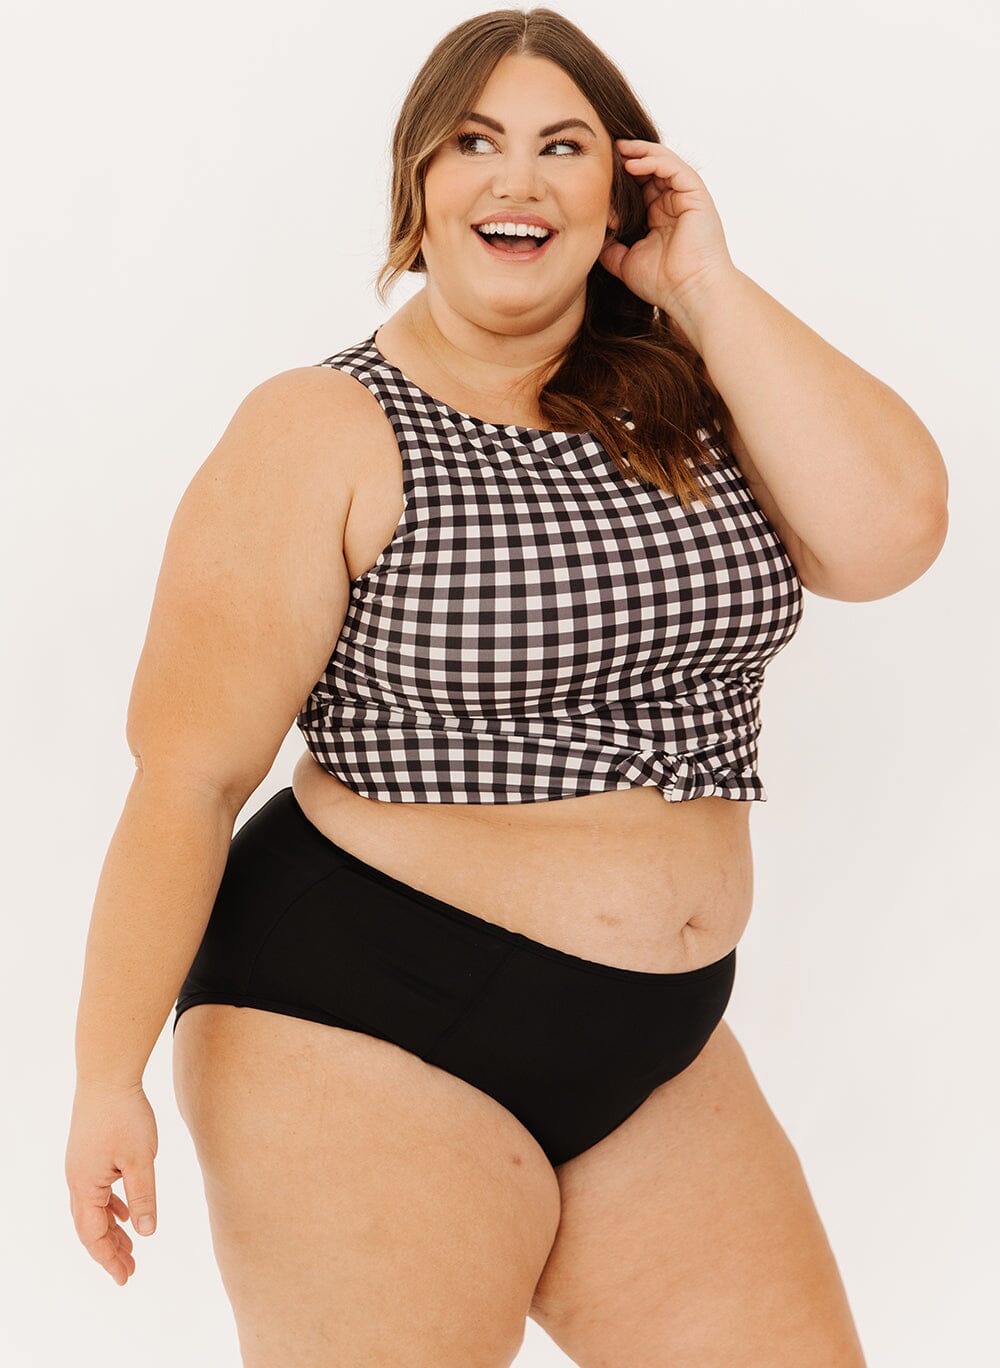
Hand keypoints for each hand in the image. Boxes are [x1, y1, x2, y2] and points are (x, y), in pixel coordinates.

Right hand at [65, 1081, 158, 1285]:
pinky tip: (128, 1212)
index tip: (126, 1278)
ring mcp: (81, 1166)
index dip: (109, 1259)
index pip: (94, 1235)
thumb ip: (144, 1197)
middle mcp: (77, 1180)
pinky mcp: (89, 1153)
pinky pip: (98, 1190)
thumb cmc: (124, 1115)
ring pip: (94, 1208)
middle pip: (90, 1226)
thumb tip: (146, 1233)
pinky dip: (112, 1206)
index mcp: (85, 1186)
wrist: (107, 1075)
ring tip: (131, 1247)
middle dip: (109, 1250)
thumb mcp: (141, 1160)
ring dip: (111, 1229)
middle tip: (130, 1271)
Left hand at [600, 138, 738, 316]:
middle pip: (649, 170)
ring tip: (617, 149)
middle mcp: (673, 204)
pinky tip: (632, 162)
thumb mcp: (625, 263)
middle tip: (605, 150)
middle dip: (628, 158)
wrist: (689, 293)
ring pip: (662, 162)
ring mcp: (686, 198)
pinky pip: (673, 166)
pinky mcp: (696, 194)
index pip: (639, 187)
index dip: (620, 178)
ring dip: (639, 152)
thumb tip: (591, 237)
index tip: (596, 171)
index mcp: (659, 218)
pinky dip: (653, 160)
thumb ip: (609, 248)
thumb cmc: (663, 284)